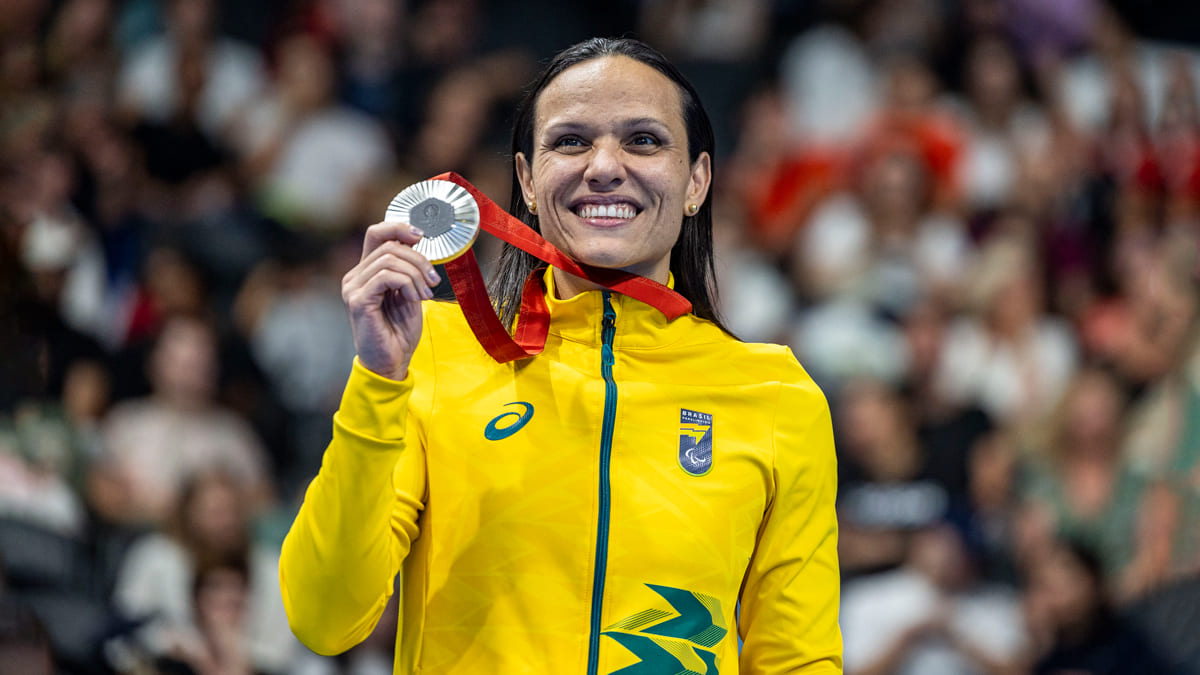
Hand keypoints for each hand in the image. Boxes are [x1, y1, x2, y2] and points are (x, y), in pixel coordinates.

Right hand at [342, 222, 440, 379]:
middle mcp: (355, 276)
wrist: (391, 362)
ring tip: (425, 294)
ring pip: (389, 259)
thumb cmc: (399, 332)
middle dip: (418, 259)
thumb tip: (417, 244)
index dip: (398, 227)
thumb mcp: (409, 293)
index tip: (422, 236)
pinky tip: (415, 299)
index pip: (376, 233)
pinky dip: (407, 284)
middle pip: (388, 245)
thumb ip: (407, 270)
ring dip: (415, 274)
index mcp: (365, 272)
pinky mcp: (358, 300)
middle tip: (433, 280)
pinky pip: (387, 277)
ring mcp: (353, 288)